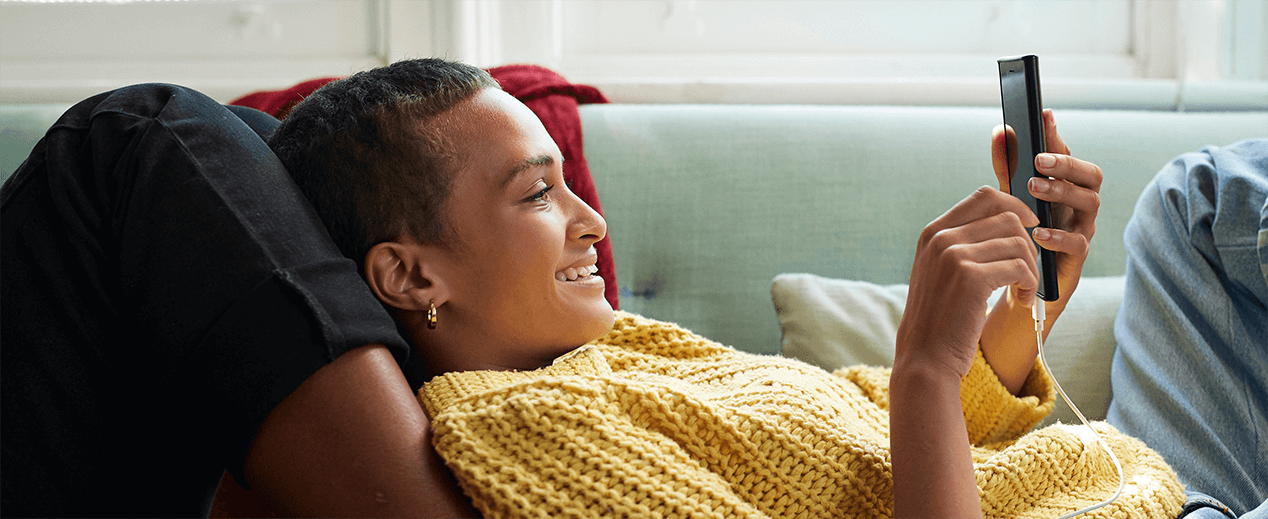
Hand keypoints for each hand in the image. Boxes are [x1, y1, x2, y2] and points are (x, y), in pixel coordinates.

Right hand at [891, 188, 1034, 518]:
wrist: (926, 359)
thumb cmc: (940, 320)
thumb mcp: (942, 273)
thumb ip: (964, 245)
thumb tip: (1011, 220)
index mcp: (933, 233)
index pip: (985, 196)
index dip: (1015, 206)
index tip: (1029, 228)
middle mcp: (941, 238)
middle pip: (1008, 218)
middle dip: (1028, 245)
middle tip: (1027, 275)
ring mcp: (954, 256)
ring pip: (1019, 243)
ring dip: (1031, 269)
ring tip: (1024, 292)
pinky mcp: (972, 278)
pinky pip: (1020, 268)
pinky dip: (1030, 285)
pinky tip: (1022, 302)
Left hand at [992, 109, 1101, 315]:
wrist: (1020, 282)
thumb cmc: (1020, 232)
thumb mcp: (1010, 197)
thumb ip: (1007, 167)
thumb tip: (1000, 131)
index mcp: (1066, 186)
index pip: (1067, 155)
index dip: (1057, 136)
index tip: (1043, 115)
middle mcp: (1079, 204)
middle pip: (1091, 175)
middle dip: (1067, 164)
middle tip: (1040, 160)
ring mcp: (1082, 229)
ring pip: (1090, 202)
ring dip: (1062, 192)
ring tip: (1035, 188)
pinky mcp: (1077, 257)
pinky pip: (1078, 243)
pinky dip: (1059, 236)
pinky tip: (1038, 232)